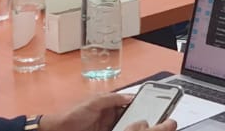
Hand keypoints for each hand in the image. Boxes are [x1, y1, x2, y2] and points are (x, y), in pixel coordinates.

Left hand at [40, 93, 177, 130]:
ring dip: (132, 127)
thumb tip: (130, 97)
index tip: (153, 106)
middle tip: (150, 121)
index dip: (140, 104)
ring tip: (142, 128)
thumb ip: (111, 99)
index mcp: (107, 104)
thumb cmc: (72, 114)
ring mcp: (108, 128)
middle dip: (139, 119)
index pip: (128, 102)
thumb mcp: (93, 103)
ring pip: (126, 127)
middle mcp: (109, 115)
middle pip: (130, 117)